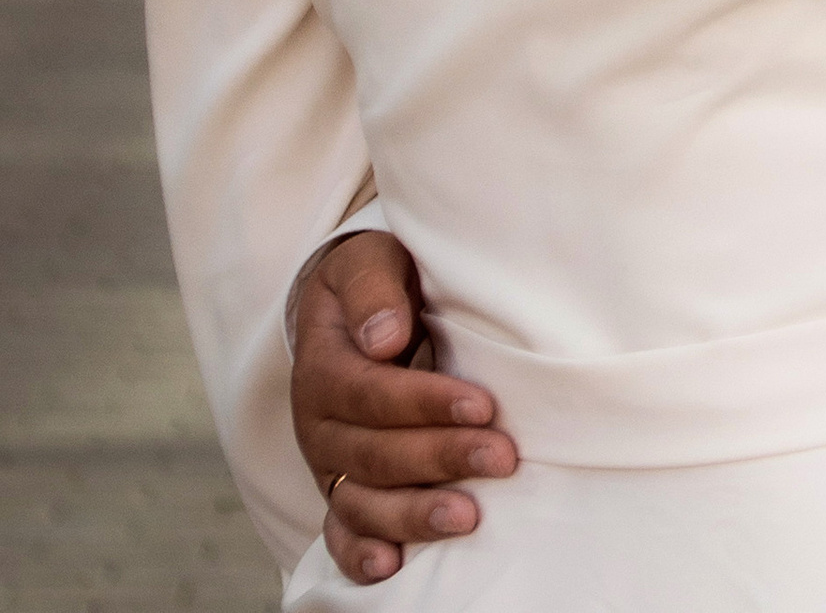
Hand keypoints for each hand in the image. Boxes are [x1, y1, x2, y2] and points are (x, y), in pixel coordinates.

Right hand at [288, 228, 516, 582]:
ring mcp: (328, 465)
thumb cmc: (373, 281)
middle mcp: (319, 426)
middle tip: (502, 457)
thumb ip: (374, 291)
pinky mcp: (340, 492)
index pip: (371, 394)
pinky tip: (392, 567)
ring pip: (361, 503)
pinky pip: (341, 534)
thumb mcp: (369, 262)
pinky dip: (359, 556)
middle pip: (374, 453)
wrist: (348, 308)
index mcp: (323, 368)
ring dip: (413, 516)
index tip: (483, 404)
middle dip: (440, 458)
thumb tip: (384, 337)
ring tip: (467, 517)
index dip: (425, 403)